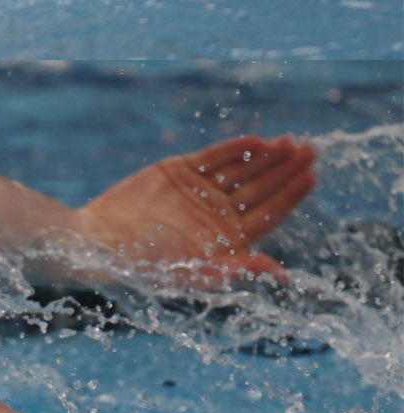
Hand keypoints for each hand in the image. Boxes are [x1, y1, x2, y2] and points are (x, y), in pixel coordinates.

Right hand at [81, 134, 315, 281]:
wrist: (99, 241)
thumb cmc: (145, 266)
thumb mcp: (195, 272)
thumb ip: (237, 268)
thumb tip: (280, 272)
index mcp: (228, 238)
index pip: (269, 212)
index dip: (291, 194)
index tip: (312, 177)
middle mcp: (217, 212)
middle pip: (261, 186)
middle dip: (286, 168)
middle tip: (310, 150)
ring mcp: (198, 190)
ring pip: (241, 168)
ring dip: (266, 155)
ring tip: (289, 142)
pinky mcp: (177, 171)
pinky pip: (212, 157)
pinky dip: (233, 148)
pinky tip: (255, 141)